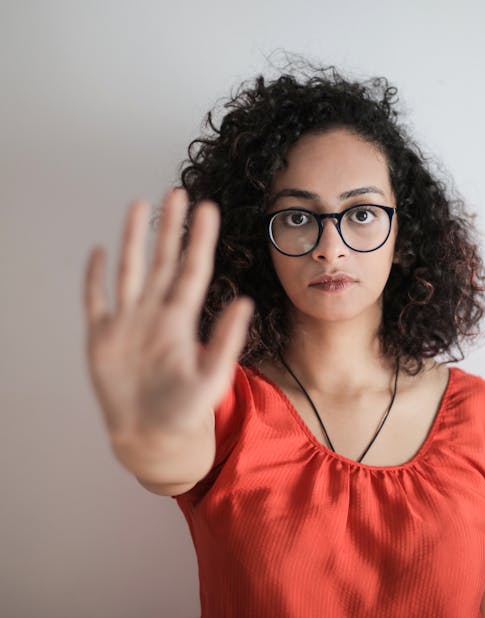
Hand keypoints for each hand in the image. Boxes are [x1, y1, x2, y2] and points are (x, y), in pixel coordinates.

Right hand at [83, 187, 252, 442]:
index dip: (199, 239)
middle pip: (162, 261)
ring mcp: (128, 323)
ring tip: (139, 206)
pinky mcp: (102, 338)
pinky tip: (99, 252)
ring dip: (133, 240)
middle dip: (169, 228)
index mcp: (182, 319)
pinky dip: (95, 278)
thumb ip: (226, 341)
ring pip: (130, 271)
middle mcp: (155, 313)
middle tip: (178, 192)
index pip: (192, 270)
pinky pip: (96, 301)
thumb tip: (245, 303)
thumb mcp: (212, 377)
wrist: (153, 436)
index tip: (208, 209)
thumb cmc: (186, 410)